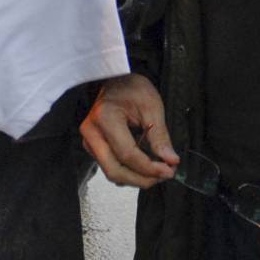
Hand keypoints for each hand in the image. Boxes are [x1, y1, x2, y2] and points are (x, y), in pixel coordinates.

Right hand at [80, 73, 176, 187]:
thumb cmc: (132, 88)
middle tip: (164, 175)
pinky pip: (110, 167)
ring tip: (157, 171)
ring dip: (136, 178)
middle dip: (141, 179)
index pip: (127, 154)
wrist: (116, 80)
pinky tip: (144, 167)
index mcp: (105, 118)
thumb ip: (160, 137)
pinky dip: (129, 172)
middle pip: (114, 170)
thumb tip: (170, 160)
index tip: (169, 170)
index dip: (149, 167)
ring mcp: (89, 141)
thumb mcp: (152, 107)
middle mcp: (91, 133)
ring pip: (111, 172)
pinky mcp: (93, 147)